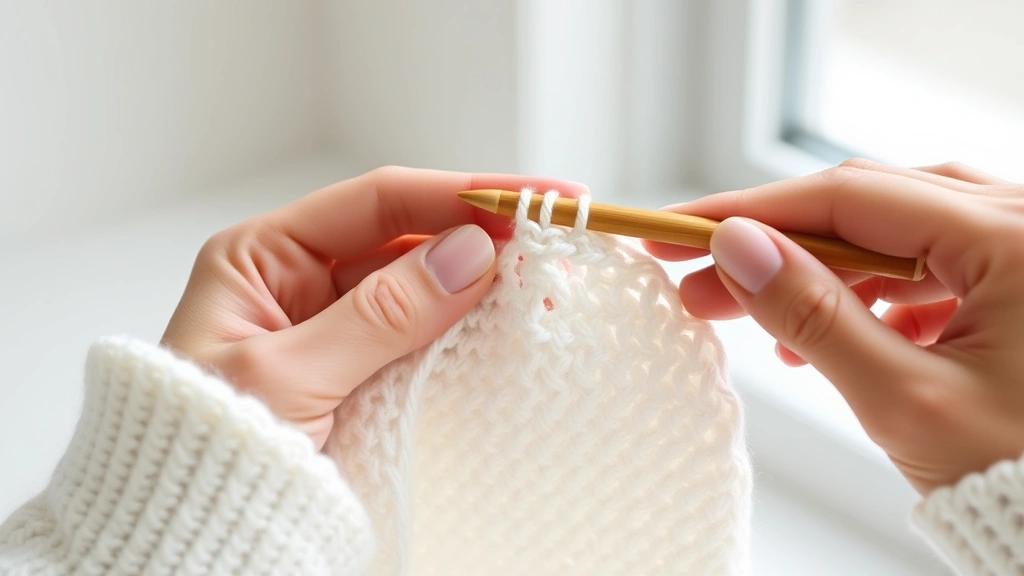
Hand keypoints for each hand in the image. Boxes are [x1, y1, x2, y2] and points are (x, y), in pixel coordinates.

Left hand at [162, 166, 585, 448]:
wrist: (192, 535)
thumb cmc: (203, 455)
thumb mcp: (287, 379)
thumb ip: (380, 315)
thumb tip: (471, 253)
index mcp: (261, 258)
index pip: (376, 202)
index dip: (461, 193)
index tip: (535, 196)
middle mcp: (300, 283)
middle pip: (408, 239)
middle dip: (482, 237)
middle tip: (557, 238)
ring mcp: (334, 329)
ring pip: (423, 290)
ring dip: (483, 286)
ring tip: (548, 284)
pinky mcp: (359, 374)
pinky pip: (422, 341)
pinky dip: (466, 334)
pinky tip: (509, 328)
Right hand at [645, 159, 1023, 493]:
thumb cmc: (1020, 477)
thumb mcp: (903, 399)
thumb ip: (813, 314)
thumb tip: (735, 247)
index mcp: (1015, 237)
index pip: (849, 197)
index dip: (748, 210)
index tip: (676, 228)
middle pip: (867, 206)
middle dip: (775, 243)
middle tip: (697, 281)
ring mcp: (1021, 248)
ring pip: (893, 230)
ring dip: (819, 269)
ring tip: (762, 321)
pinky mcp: (1015, 278)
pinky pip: (926, 262)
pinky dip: (868, 292)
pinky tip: (835, 331)